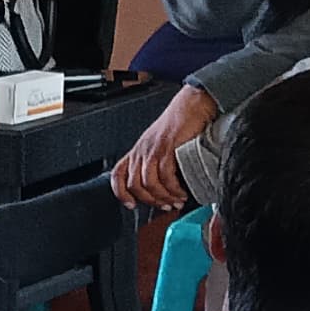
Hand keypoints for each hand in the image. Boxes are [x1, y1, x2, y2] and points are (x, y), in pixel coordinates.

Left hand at [107, 85, 219, 209]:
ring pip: (149, 183)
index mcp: (137, 150)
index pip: (117, 174)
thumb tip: (163, 187)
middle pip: (134, 184)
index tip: (131, 205)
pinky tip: (182, 191)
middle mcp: (141, 150)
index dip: (120, 193)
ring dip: (164, 197)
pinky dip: (174, 189)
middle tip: (166, 206)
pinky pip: (165, 176)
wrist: (192, 105)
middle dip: (150, 200)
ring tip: (177, 200)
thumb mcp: (161, 144)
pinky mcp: (167, 148)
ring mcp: (153, 149)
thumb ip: (157, 164)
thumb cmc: (180, 124)